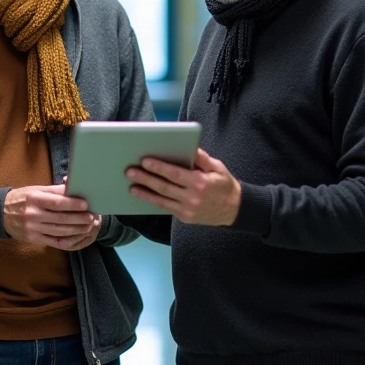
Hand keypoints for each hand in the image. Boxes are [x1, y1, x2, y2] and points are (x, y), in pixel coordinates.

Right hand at [4, 184, 100, 249]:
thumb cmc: (21, 199)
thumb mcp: (35, 190)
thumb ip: (54, 191)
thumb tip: (73, 189)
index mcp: (33, 198)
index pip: (57, 202)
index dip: (73, 204)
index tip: (86, 204)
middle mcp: (32, 214)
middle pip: (61, 218)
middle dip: (79, 218)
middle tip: (92, 217)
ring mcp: (32, 228)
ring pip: (59, 230)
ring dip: (76, 229)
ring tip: (87, 226)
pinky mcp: (33, 238)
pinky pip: (53, 241)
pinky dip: (66, 239)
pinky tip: (76, 236)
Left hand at [126, 149, 241, 225]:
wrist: (234, 210)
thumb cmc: (224, 185)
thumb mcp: (217, 167)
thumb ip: (201, 158)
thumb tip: (188, 146)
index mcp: (200, 183)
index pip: (174, 174)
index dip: (158, 167)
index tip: (145, 161)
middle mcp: (192, 198)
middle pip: (163, 187)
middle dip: (145, 179)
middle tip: (130, 171)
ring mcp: (188, 210)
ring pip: (161, 201)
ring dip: (144, 193)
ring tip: (131, 187)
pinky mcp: (185, 218)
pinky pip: (166, 208)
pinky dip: (153, 201)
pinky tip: (143, 195)